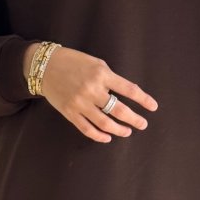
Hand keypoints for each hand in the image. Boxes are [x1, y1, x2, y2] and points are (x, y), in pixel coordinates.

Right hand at [26, 43, 158, 142]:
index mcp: (102, 74)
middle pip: (119, 110)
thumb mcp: (96, 63)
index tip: (153, 107)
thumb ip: (110, 78)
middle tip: (143, 124)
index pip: (129, 89)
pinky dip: (99, 136)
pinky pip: (87, 129)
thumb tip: (126, 94)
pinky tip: (108, 137)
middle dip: (134, 119)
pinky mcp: (70, 112)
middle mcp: (92, 90)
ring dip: (119, 130)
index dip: (143, 100)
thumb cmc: (74, 62)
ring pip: (105, 123)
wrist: (45, 66)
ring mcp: (80, 103)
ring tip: (128, 131)